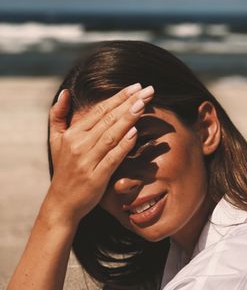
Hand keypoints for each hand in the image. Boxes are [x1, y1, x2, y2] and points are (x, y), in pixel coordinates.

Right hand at [46, 83, 153, 224]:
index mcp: (73, 134)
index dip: (119, 97)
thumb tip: (65, 92)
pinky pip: (112, 157)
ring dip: (128, 118)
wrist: (61, 203)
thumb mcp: (56, 141)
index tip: (137, 86)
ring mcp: (87, 160)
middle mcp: (79, 144)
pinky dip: (123, 145)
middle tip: (148, 90)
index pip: (100, 110)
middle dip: (129, 102)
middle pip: (108, 119)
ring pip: (110, 135)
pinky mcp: (96, 176)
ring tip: (143, 104)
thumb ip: (58, 115)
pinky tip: (134, 132)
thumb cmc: (64, 170)